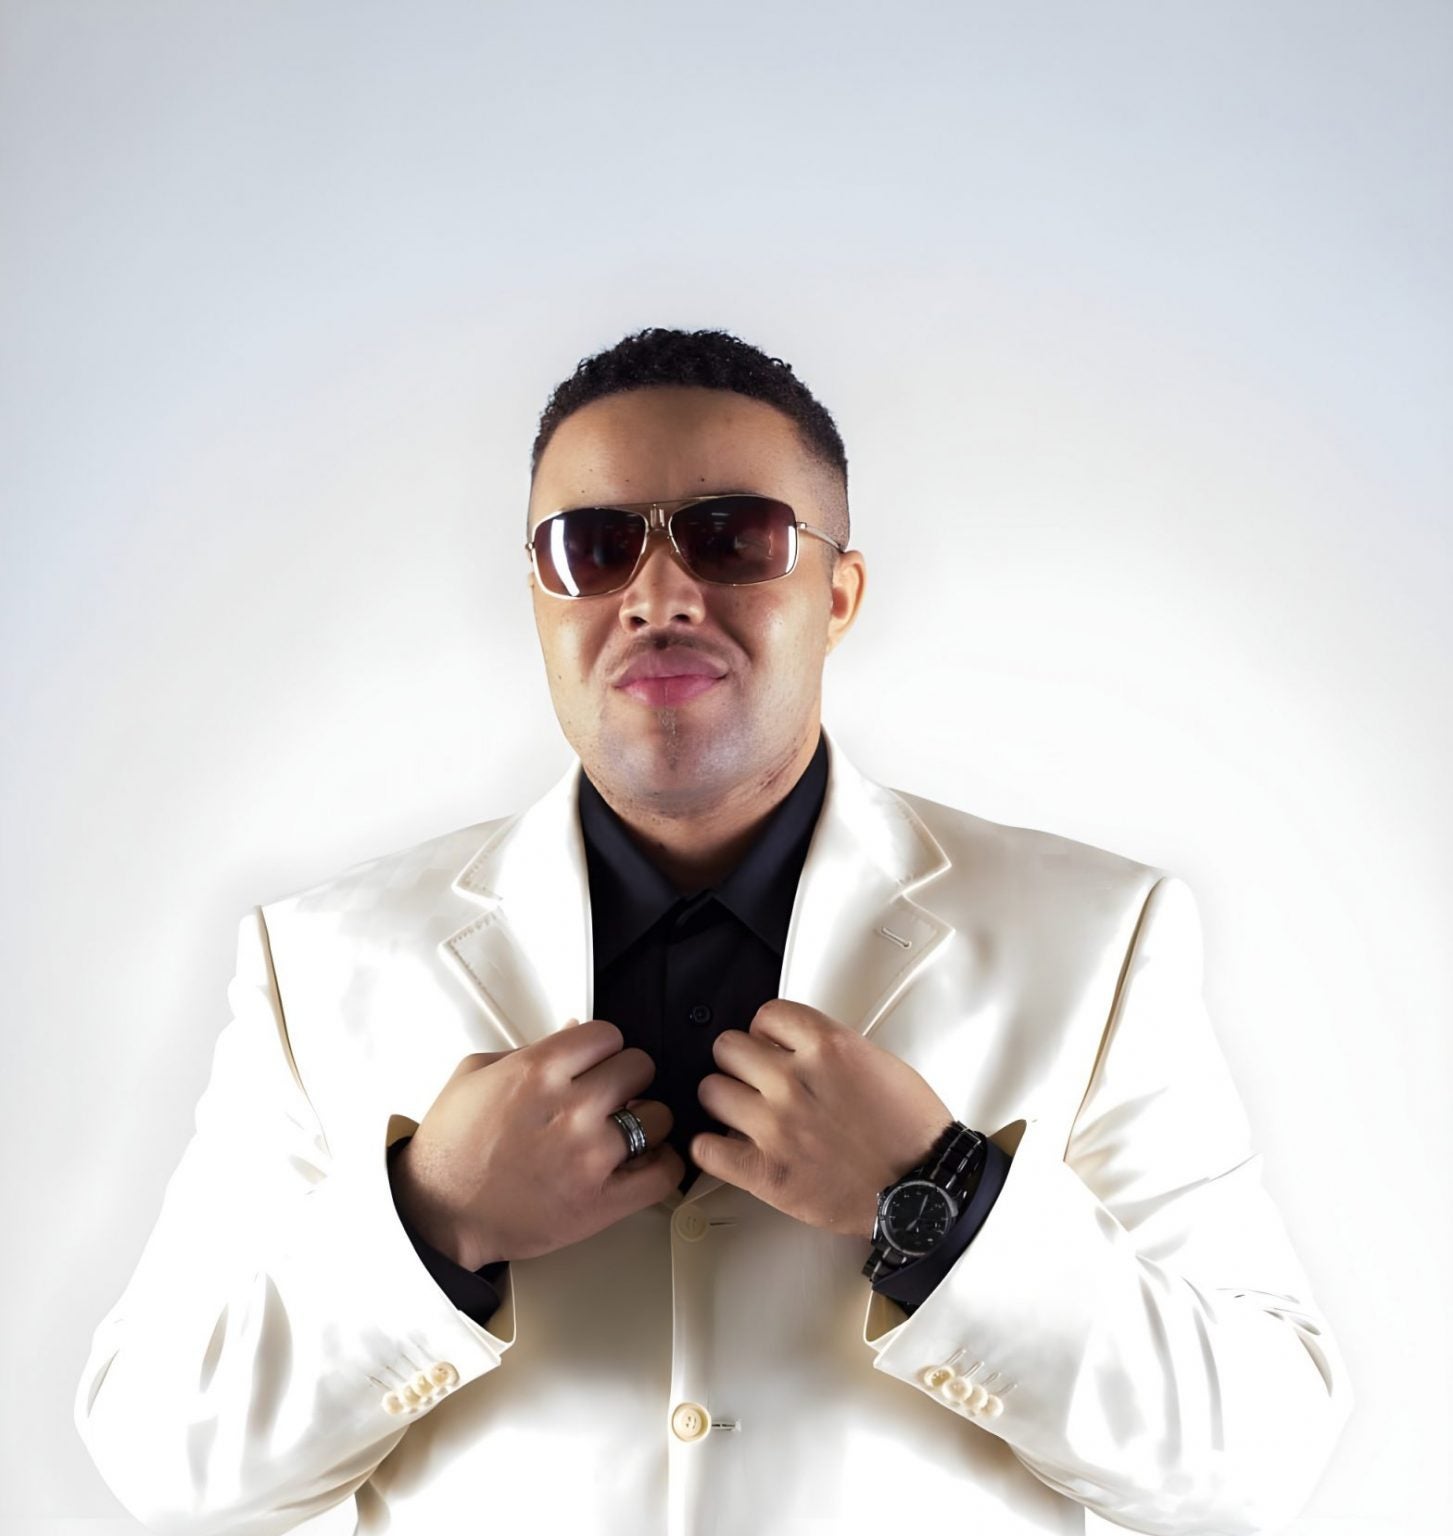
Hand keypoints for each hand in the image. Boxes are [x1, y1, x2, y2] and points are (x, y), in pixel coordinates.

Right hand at [390, 1018, 685, 1268]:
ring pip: (659, 1116)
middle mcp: (571, 1108)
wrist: (437, 1213)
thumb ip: (533, 1049)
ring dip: (647, 1120)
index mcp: (539, 1070)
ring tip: (626, 1131)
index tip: (598, 1062)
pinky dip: (662, 1164)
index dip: (604, 1048)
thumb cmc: (451, 1147)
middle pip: (640, 1068)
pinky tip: (644, 1161)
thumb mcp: (477, 1074)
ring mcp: (590, 1156)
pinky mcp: (601, 1202)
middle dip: (626, 1078)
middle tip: (611, 1095)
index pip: (609, 1034)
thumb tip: (576, 1033)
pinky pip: (663, 1173)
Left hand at [691, 1000, 954, 1240]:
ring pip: (711, 1091)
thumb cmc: (910, 1130)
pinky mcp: (765, 1171)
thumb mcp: (877, 1062)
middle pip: (728, 1047)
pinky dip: (712, 1149)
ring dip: (724, 1100)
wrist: (924, 1190)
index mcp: (827, 1046)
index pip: (766, 1014)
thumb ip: (829, 1048)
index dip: (767, 1032)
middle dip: (740, 1061)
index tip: (771, 1046)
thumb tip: (794, 1046)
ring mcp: (776, 1126)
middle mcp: (794, 1080)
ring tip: (741, 1113)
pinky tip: (729, 1149)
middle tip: (754, 1079)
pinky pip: (706, 1149)